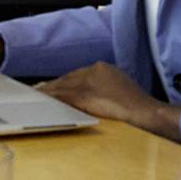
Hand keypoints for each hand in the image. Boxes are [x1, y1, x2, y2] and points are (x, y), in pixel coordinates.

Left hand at [40, 62, 180, 138]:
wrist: (143, 110)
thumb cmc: (137, 106)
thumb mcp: (120, 89)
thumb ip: (106, 88)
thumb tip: (95, 95)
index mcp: (103, 68)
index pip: (78, 74)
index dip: (65, 82)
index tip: (55, 86)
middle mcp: (94, 70)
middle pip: (68, 78)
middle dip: (54, 85)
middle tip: (39, 89)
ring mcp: (88, 82)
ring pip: (63, 85)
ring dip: (49, 91)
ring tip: (37, 95)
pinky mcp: (85, 94)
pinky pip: (63, 95)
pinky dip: (52, 97)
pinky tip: (43, 100)